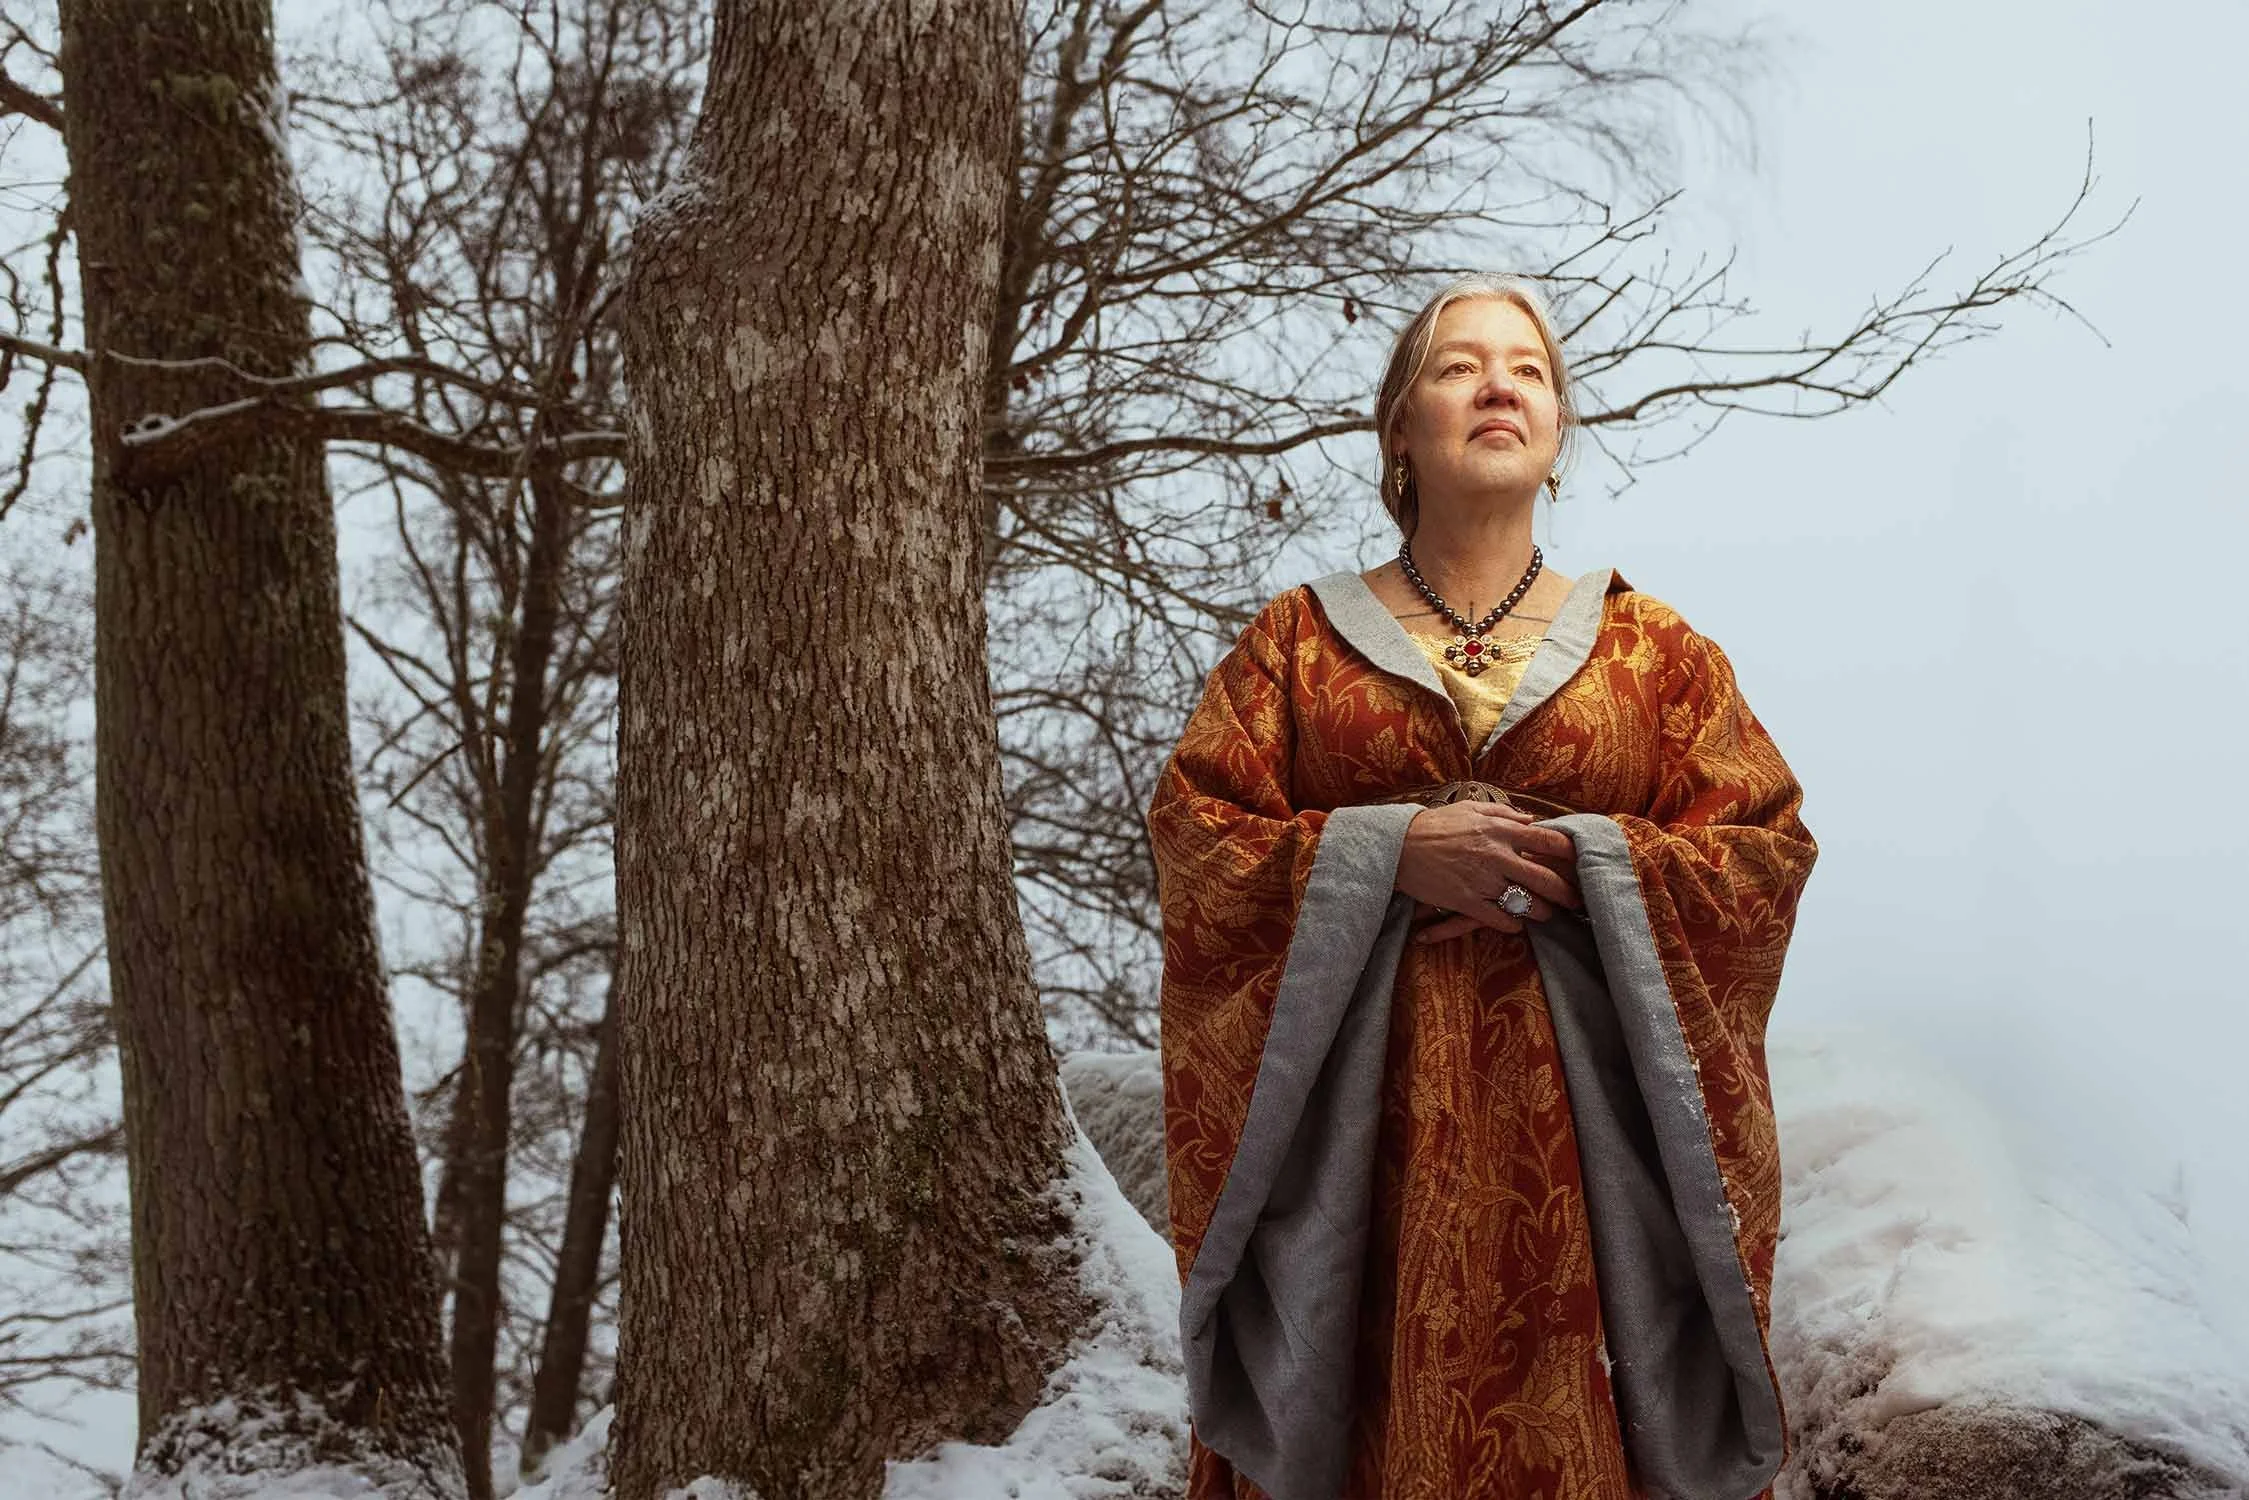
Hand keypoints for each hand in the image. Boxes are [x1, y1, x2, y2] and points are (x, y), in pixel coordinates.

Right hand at [1393, 801, 1582, 944]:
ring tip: (1546, 914)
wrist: (1400, 846)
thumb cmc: (1436, 825)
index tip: (1580, 861)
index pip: (1547, 840)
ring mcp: (1482, 880)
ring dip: (1541, 911)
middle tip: (1575, 900)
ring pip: (1525, 903)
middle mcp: (1495, 855)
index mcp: (1499, 829)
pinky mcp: (1466, 901)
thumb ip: (1504, 813)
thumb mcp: (1470, 808)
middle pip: (1544, 878)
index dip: (1569, 852)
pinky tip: (1516, 924)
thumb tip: (1531, 820)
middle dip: (1565, 892)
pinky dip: (1512, 924)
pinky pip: (1499, 919)